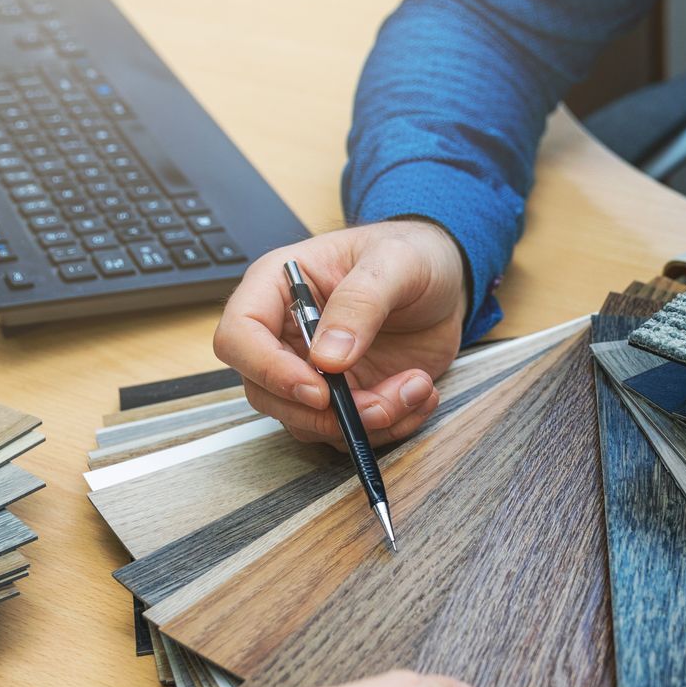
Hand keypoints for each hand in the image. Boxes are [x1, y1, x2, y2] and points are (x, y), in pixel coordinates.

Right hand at [213, 221, 469, 448]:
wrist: (446, 283)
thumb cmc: (413, 254)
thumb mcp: (395, 262)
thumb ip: (361, 303)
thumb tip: (328, 359)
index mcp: (278, 287)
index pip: (239, 336)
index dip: (269, 370)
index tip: (320, 390)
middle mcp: (284, 334)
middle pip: (266, 393)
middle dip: (326, 412)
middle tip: (383, 402)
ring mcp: (312, 371)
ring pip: (309, 422)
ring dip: (366, 422)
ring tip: (416, 387)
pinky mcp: (344, 397)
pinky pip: (347, 431)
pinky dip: (389, 426)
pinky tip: (419, 394)